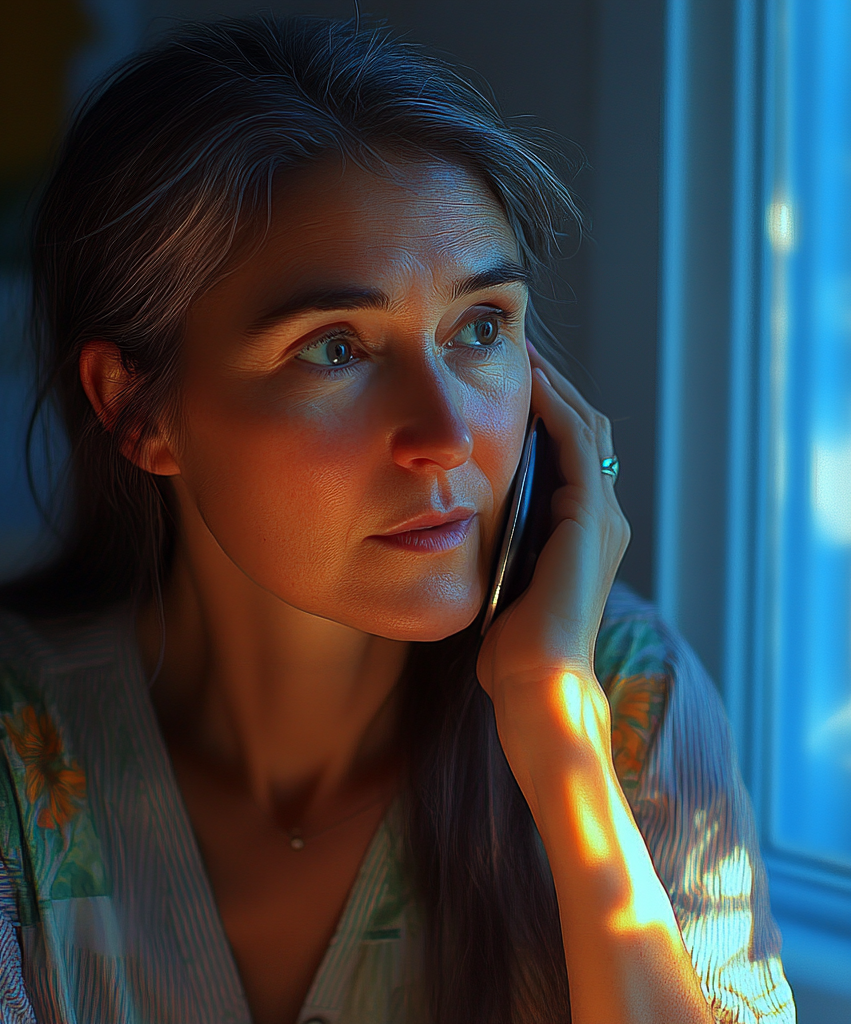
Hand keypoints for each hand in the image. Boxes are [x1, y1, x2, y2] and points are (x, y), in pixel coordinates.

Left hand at [476, 339, 630, 804]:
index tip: (507, 384)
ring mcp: (601, 518)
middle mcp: (601, 519)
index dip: (545, 416)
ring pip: (585, 429)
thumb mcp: (503, 586)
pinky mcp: (589, 519)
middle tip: (518, 354)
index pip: (570, 456)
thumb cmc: (513, 652)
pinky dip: (556, 410)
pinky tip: (528, 385)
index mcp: (582, 534)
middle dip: (552, 391)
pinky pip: (577, 445)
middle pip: (584, 432)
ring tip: (522, 356)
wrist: (537, 687)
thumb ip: (498, 552)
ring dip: (554, 390)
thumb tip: (460, 531)